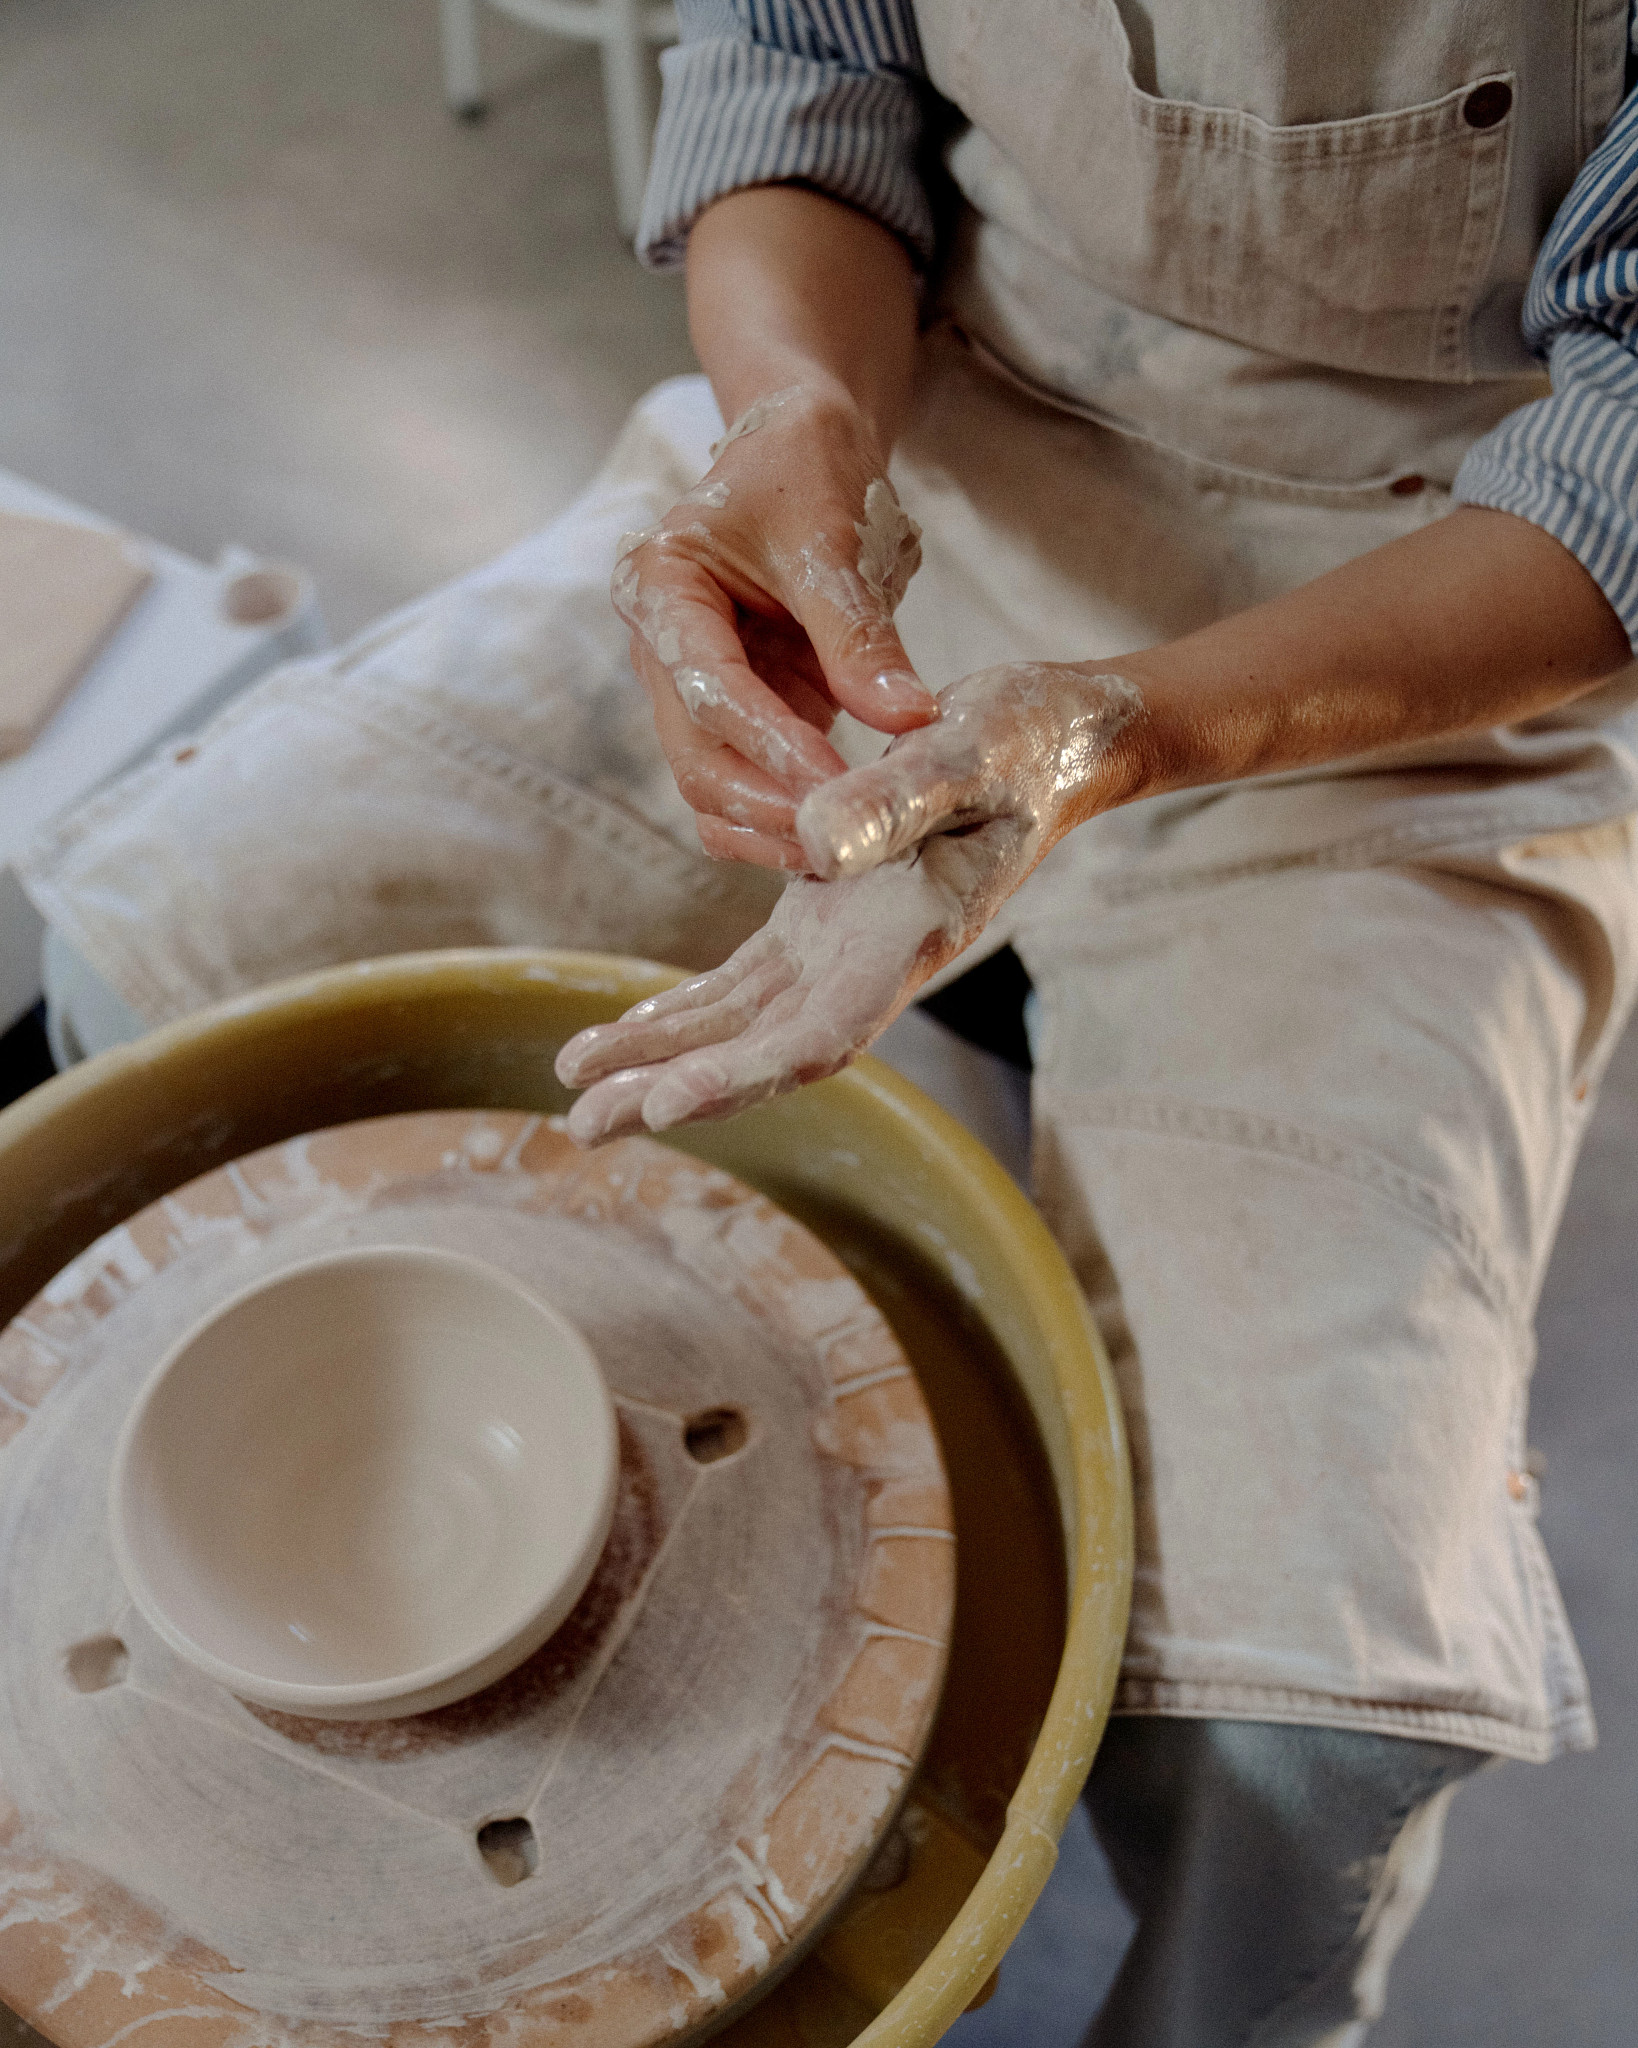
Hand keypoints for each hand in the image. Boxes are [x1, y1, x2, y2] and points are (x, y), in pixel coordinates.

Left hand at [555, 663, 1142, 1138]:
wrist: (1056, 742)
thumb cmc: (1027, 743)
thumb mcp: (968, 752)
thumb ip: (896, 798)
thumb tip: (813, 844)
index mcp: (911, 938)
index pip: (821, 1034)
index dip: (743, 1075)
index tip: (666, 1104)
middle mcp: (875, 962)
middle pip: (765, 1051)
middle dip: (675, 1089)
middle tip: (585, 1125)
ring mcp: (846, 945)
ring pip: (744, 1021)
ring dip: (664, 1057)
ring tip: (578, 1083)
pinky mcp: (826, 917)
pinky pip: (747, 981)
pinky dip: (688, 1006)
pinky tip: (631, 1030)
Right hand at [613, 384, 936, 870]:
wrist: (800, 453)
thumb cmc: (805, 471)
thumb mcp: (832, 539)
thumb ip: (860, 634)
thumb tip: (908, 719)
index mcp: (660, 588)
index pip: (706, 687)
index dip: (769, 741)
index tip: (834, 779)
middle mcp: (661, 649)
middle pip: (696, 758)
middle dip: (769, 804)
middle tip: (847, 832)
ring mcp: (693, 691)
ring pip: (712, 790)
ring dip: (773, 830)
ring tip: (849, 850)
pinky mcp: (736, 717)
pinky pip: (745, 790)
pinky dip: (783, 824)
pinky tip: (839, 839)